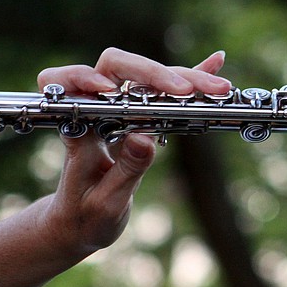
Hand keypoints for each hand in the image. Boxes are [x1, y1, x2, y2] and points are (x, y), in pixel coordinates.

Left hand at [37, 47, 230, 258]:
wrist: (82, 223)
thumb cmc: (85, 216)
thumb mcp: (106, 203)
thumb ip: (126, 170)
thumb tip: (145, 138)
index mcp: (78, 129)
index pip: (67, 85)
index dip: (82, 78)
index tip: (108, 90)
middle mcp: (96, 111)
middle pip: (119, 69)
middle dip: (154, 73)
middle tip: (186, 91)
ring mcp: (119, 110)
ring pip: (148, 78)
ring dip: (183, 78)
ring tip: (218, 87)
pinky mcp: (140, 117)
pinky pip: (164, 92)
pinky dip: (189, 76)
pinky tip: (214, 63)